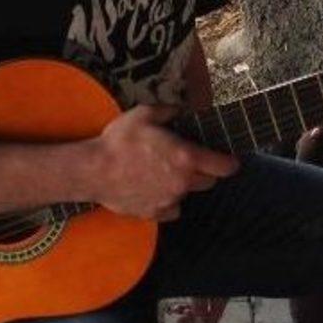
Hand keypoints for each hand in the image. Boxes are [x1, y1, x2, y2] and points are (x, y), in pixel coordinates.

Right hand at [91, 105, 237, 220]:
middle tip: (187, 160)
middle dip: (203, 171)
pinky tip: (154, 189)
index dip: (229, 162)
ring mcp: (169, 200)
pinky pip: (172, 209)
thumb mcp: (144, 114)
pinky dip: (168, 201)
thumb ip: (168, 111)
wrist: (93, 170)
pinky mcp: (154, 213)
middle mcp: (182, 182)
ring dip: (182, 184)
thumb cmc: (119, 141)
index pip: (223, 166)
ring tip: (163, 172)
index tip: (229, 160)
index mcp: (185, 157)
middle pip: (208, 182)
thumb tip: (180, 109)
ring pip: (188, 194)